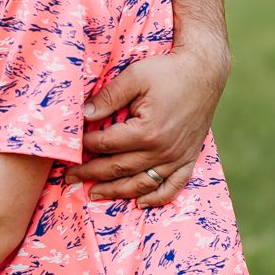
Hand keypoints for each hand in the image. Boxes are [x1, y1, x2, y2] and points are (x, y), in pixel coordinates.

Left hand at [64, 42, 229, 205]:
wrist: (205, 72)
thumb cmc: (168, 71)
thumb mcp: (134, 77)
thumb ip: (108, 97)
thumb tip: (84, 115)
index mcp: (146, 131)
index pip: (106, 144)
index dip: (85, 146)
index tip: (70, 147)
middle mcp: (162, 150)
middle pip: (119, 168)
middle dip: (91, 173)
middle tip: (70, 177)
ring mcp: (177, 157)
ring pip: (141, 183)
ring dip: (116, 191)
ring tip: (94, 193)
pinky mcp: (188, 158)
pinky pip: (173, 187)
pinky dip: (156, 198)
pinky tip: (140, 203)